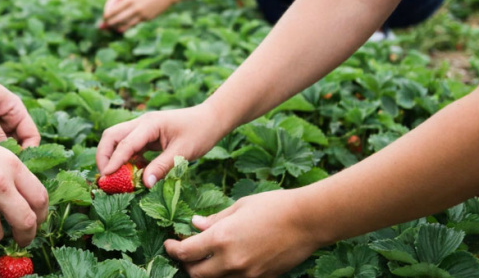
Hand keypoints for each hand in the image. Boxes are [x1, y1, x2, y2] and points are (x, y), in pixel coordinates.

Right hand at [96, 104, 224, 186]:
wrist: (211, 119)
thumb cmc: (200, 132)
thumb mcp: (183, 152)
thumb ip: (162, 167)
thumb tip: (145, 184)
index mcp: (149, 124)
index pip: (125, 143)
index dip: (114, 160)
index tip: (105, 176)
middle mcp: (142, 123)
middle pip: (111, 136)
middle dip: (104, 155)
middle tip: (105, 176)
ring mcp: (143, 128)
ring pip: (117, 139)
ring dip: (112, 157)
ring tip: (115, 177)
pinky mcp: (147, 135)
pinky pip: (129, 146)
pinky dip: (126, 158)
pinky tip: (133, 172)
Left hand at [103, 0, 176, 31]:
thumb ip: (123, 0)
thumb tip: (112, 10)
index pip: (114, 10)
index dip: (107, 15)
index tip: (104, 18)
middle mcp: (134, 7)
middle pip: (118, 19)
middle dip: (111, 23)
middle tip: (107, 25)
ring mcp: (141, 14)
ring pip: (126, 24)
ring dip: (118, 27)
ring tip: (114, 28)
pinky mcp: (147, 18)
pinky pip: (135, 24)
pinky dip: (128, 26)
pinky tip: (124, 27)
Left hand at [164, 190, 320, 276]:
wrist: (308, 221)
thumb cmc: (274, 206)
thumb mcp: (239, 207)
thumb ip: (214, 220)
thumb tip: (195, 224)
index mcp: (221, 239)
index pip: (185, 253)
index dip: (173, 249)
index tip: (170, 243)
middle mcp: (230, 261)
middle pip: (196, 274)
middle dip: (186, 264)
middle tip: (185, 252)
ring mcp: (246, 274)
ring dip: (205, 272)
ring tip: (205, 258)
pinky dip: (226, 274)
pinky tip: (228, 262)